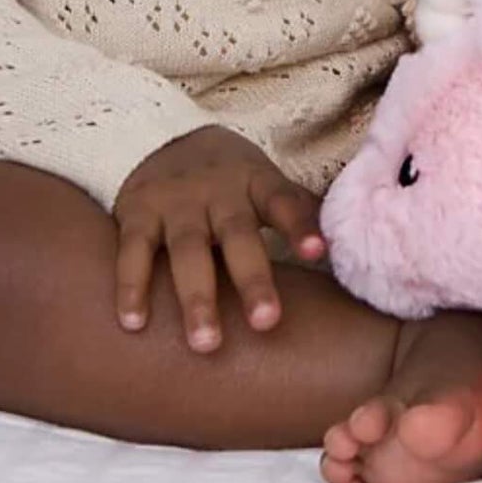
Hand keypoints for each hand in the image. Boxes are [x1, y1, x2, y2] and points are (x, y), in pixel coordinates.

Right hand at [111, 126, 324, 350]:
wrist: (163, 138)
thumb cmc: (231, 181)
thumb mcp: (266, 186)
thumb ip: (300, 214)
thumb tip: (350, 250)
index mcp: (257, 183)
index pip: (286, 202)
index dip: (303, 226)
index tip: (321, 253)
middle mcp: (218, 191)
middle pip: (238, 234)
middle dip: (252, 279)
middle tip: (266, 324)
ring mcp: (176, 202)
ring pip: (187, 250)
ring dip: (196, 296)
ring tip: (206, 344)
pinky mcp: (137, 212)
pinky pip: (133, 251)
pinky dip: (132, 286)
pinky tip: (133, 323)